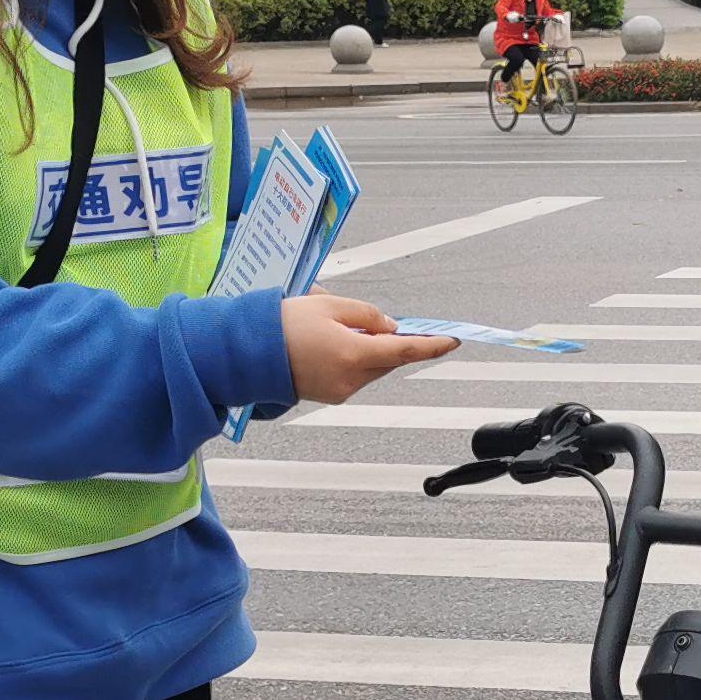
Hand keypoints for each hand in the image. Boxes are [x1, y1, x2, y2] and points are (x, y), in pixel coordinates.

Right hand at [280, 291, 455, 404]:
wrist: (247, 352)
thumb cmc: (284, 323)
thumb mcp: (329, 304)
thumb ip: (368, 314)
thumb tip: (390, 327)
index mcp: (354, 353)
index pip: (405, 351)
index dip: (432, 346)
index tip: (452, 341)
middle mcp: (351, 378)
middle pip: (389, 360)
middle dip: (390, 341)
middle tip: (376, 322)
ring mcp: (341, 391)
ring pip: (373, 368)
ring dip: (370, 349)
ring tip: (338, 328)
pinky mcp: (331, 395)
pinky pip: (355, 375)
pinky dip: (355, 358)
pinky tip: (332, 343)